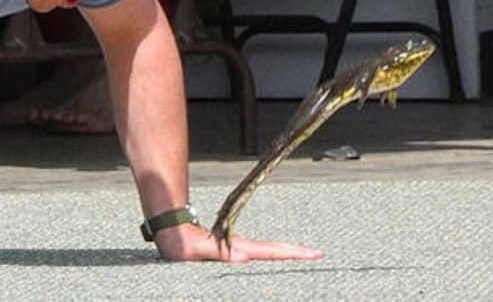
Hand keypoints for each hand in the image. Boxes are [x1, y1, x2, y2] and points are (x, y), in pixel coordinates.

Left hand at [153, 223, 324, 262]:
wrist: (173, 233)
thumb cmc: (181, 244)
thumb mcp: (196, 250)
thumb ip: (217, 252)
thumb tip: (242, 257)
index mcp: (238, 248)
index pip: (271, 251)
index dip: (292, 253)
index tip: (313, 253)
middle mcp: (242, 248)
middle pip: (275, 249)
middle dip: (298, 252)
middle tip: (320, 254)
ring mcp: (238, 249)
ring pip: (269, 252)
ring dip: (288, 253)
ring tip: (307, 256)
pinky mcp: (233, 252)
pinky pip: (259, 255)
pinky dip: (274, 256)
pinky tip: (279, 260)